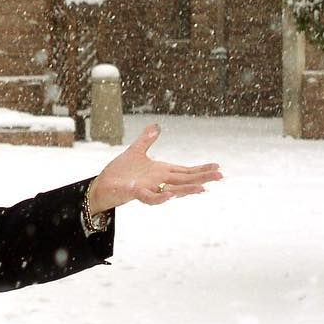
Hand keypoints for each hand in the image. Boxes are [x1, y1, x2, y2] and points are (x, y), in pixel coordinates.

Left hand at [87, 124, 220, 215]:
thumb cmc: (120, 172)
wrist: (102, 185)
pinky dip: (160, 197)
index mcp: (161, 171)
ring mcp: (149, 188)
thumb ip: (146, 140)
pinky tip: (170, 194)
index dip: (201, 169)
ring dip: (187, 190)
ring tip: (203, 189)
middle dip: (202, 178)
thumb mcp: (135, 152)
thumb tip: (156, 126)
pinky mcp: (136, 193)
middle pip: (184, 180)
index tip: (218, 167)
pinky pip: (150, 197)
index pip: (185, 171)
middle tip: (221, 176)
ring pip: (172, 190)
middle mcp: (158, 181)